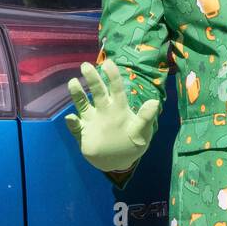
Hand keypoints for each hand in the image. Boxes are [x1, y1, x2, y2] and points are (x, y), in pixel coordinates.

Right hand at [65, 59, 159, 173]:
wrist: (118, 162)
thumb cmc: (132, 143)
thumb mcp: (142, 133)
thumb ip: (146, 118)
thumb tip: (155, 102)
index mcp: (119, 108)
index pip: (116, 89)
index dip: (112, 76)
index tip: (108, 63)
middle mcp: (104, 111)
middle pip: (97, 92)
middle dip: (92, 78)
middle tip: (85, 65)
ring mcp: (92, 121)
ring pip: (83, 104)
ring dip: (77, 94)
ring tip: (73, 82)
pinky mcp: (83, 133)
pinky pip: (76, 127)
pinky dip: (72, 123)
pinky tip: (71, 118)